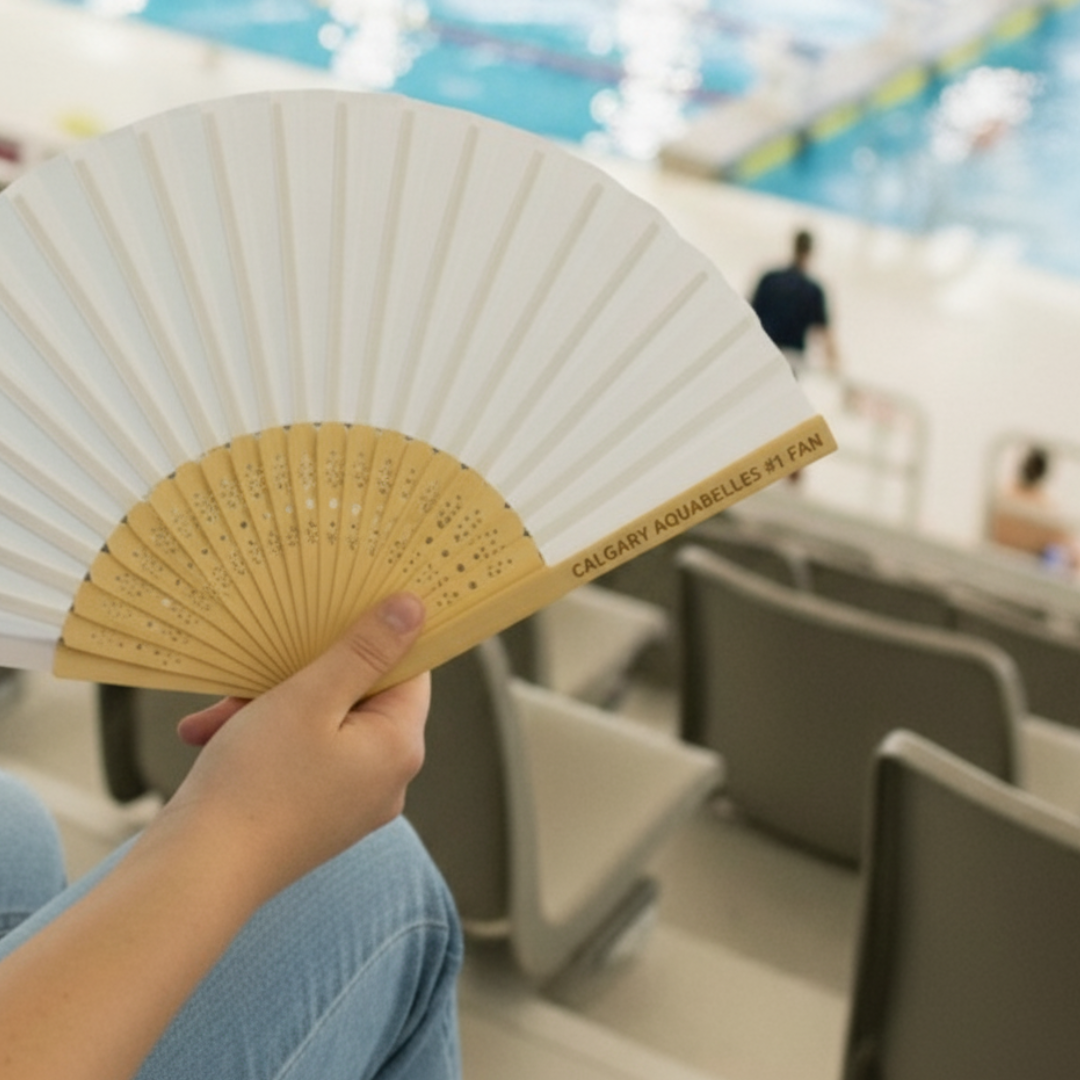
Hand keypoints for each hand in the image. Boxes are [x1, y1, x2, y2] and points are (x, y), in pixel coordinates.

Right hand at [153, 592, 430, 897]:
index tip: (338, 612)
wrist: (196, 875)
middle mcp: (386, 779)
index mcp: (400, 748)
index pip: (409, 671)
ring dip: (269, 707)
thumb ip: (364, 649)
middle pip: (357, 697)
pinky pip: (299, 758)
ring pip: (319, 725)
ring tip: (217, 715)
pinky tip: (208, 737)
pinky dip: (261, 740)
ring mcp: (350, 802)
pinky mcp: (314, 816)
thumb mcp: (310, 697)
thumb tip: (414, 609)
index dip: (375, 637)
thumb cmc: (257, 782)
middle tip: (255, 673)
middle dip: (301, 676)